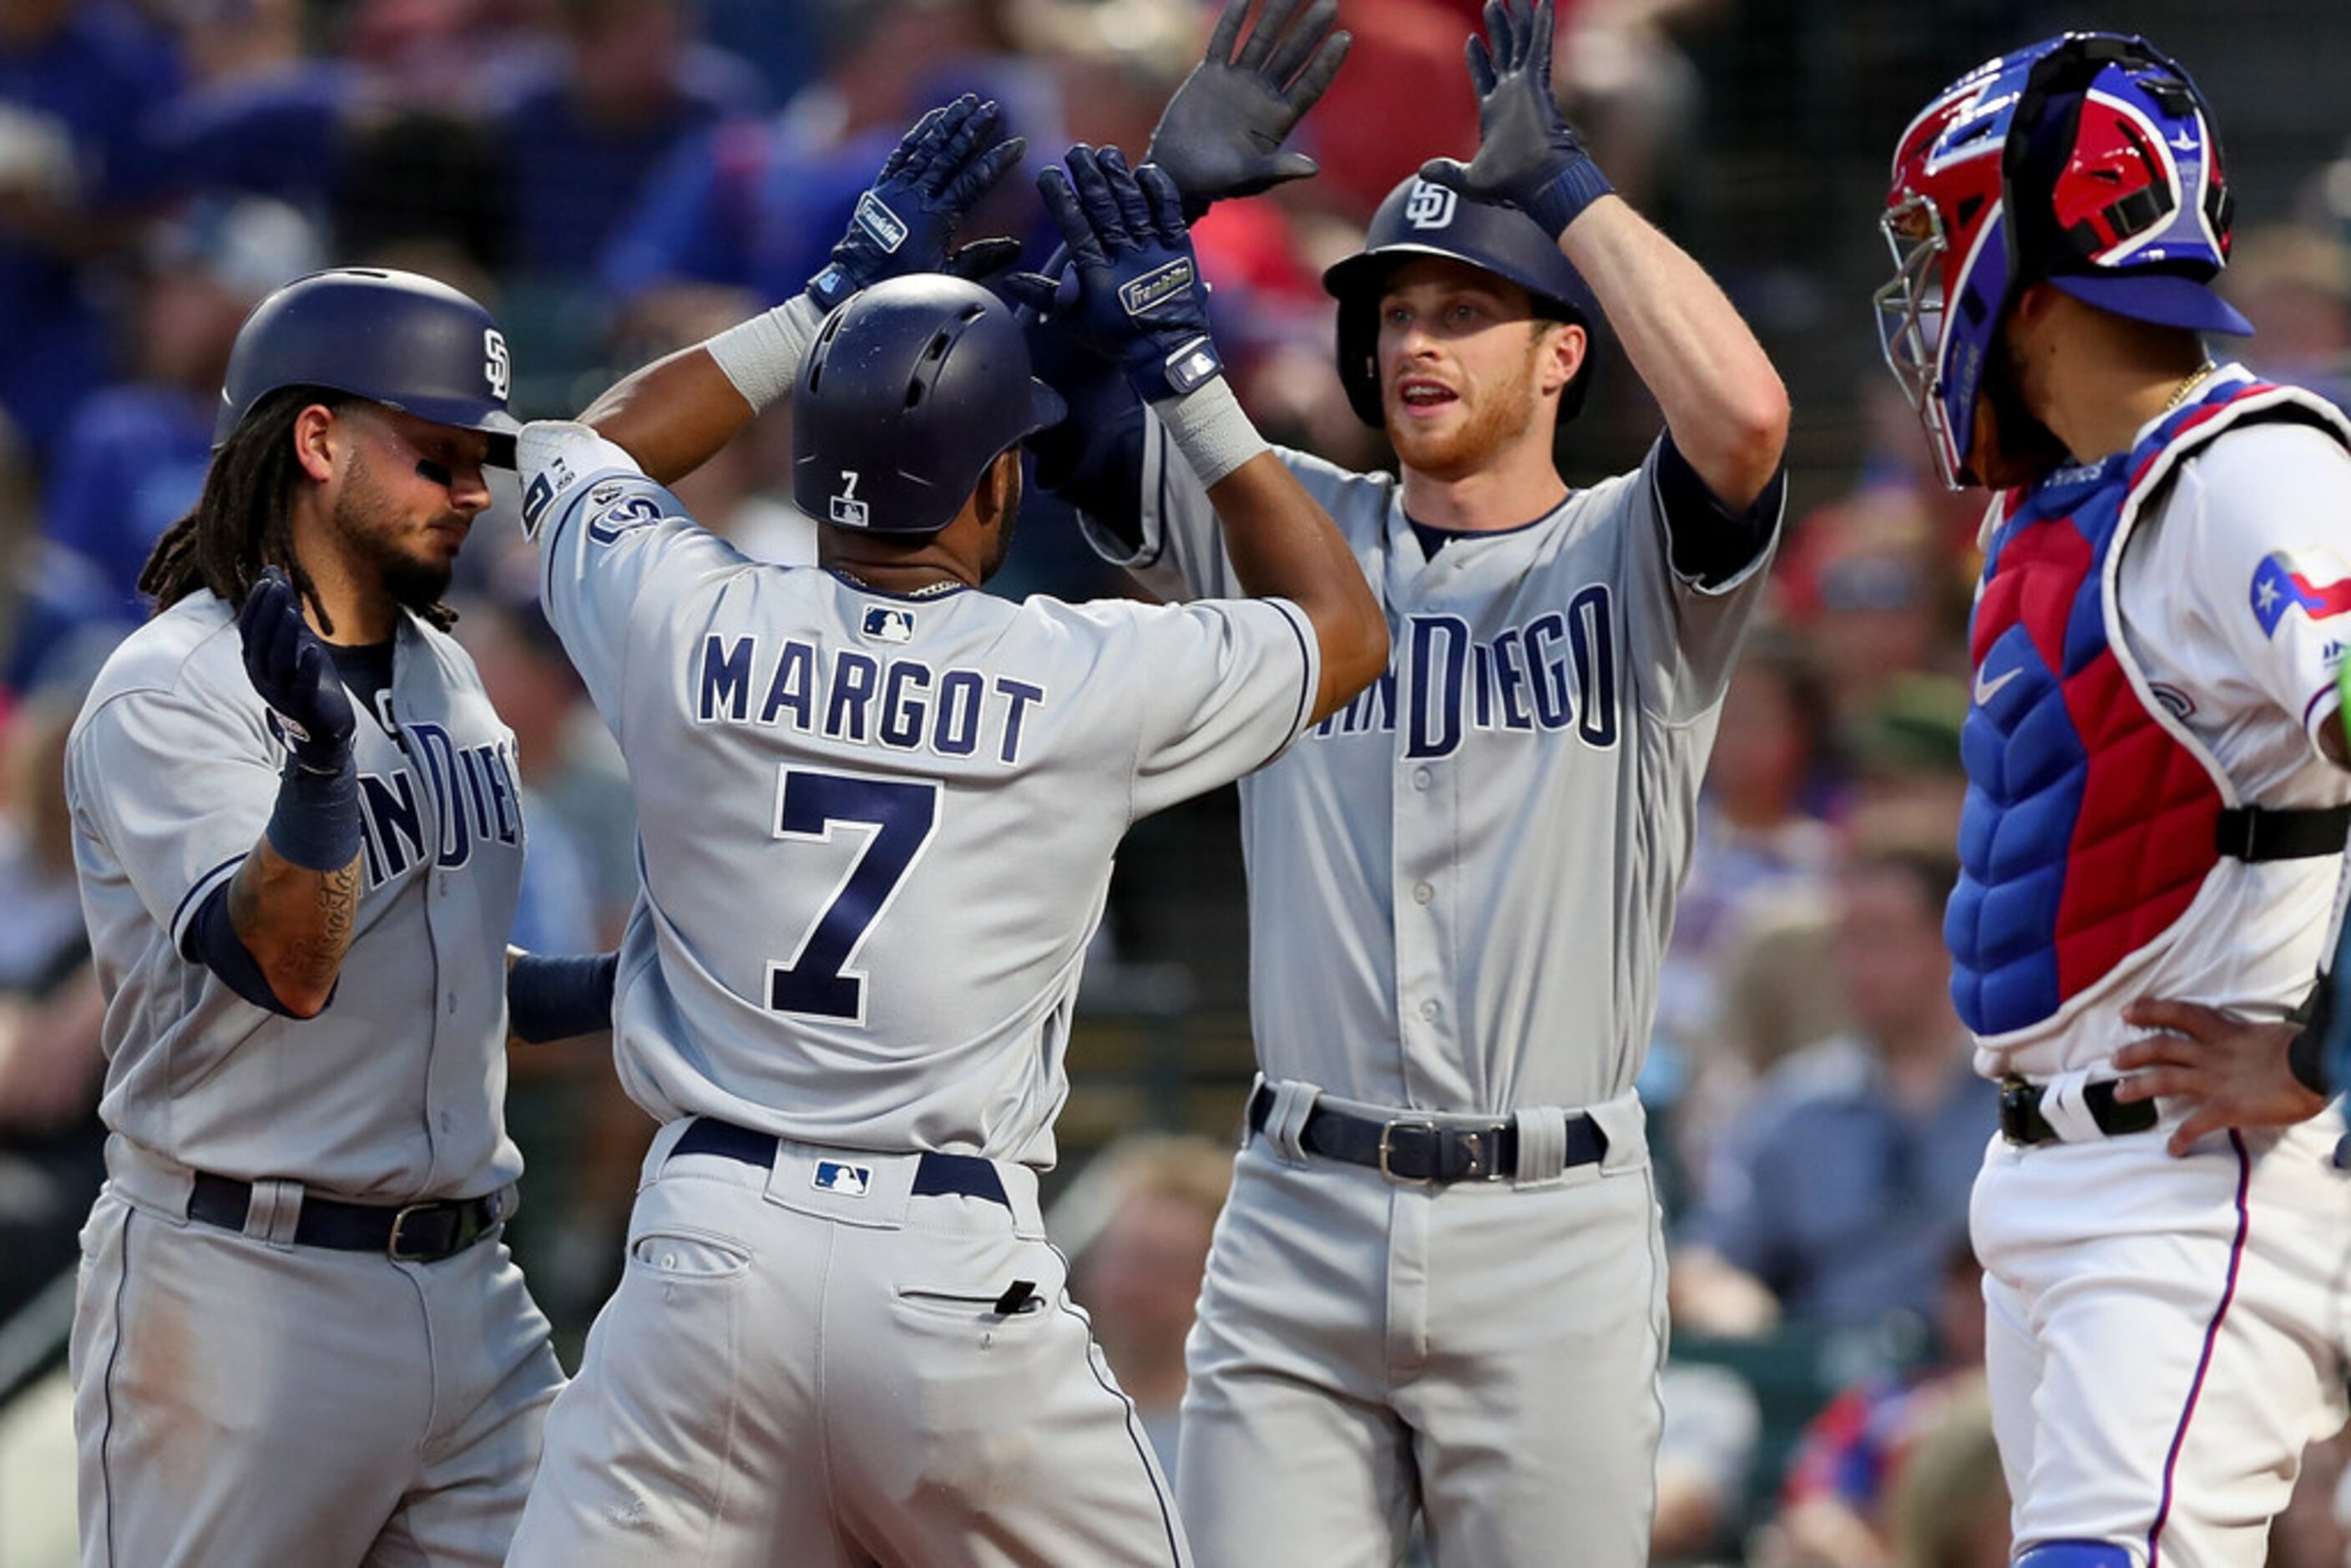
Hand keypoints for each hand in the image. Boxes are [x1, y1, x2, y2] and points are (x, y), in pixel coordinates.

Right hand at [237, 566, 353, 772]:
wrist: (324, 728)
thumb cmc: (307, 680)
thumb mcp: (297, 640)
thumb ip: (285, 610)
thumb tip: (272, 571)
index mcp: (256, 660)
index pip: (250, 628)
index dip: (257, 604)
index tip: (268, 579)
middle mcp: (262, 676)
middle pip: (261, 641)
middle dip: (269, 612)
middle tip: (278, 586)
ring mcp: (281, 692)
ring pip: (277, 661)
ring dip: (284, 634)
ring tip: (293, 609)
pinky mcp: (304, 705)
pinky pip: (301, 685)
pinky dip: (305, 667)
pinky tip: (312, 649)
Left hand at [807, 95, 1026, 310]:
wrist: (854, 283)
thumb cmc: (903, 283)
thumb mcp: (946, 275)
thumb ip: (981, 259)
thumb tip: (1015, 246)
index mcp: (935, 218)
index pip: (972, 181)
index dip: (996, 162)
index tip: (1017, 145)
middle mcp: (916, 197)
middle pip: (949, 155)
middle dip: (973, 130)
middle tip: (992, 109)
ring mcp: (896, 188)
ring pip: (927, 147)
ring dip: (949, 123)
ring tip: (968, 103)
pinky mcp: (882, 186)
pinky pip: (903, 152)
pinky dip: (920, 133)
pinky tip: (935, 118)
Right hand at [1001, 146, 1222, 402]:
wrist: (1167, 354)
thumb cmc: (1116, 338)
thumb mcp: (1075, 321)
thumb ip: (1044, 296)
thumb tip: (1009, 279)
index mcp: (1096, 275)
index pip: (1075, 228)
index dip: (1061, 199)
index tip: (1049, 174)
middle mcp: (1126, 260)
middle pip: (1105, 209)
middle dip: (1089, 178)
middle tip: (1077, 151)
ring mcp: (1155, 253)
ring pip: (1134, 206)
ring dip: (1120, 177)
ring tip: (1107, 153)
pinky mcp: (1181, 251)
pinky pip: (1171, 214)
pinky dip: (1160, 192)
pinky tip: (1147, 171)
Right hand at [1146, 0, 1350, 218]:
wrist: (1176, 175)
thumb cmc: (1216, 182)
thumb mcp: (1250, 179)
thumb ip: (1279, 169)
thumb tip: (1313, 169)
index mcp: (1278, 119)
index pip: (1309, 84)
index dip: (1326, 62)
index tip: (1344, 38)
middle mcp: (1262, 96)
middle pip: (1292, 56)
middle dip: (1310, 30)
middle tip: (1330, 4)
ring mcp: (1237, 83)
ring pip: (1262, 42)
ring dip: (1277, 16)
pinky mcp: (1210, 76)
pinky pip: (1224, 42)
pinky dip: (1233, 21)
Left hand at [1417, 0, 1612, 238]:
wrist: (1540, 186)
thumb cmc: (1512, 187)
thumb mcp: (1470, 180)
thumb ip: (1448, 171)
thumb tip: (1422, 171)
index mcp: (1496, 114)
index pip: (1486, 77)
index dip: (1479, 59)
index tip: (1471, 39)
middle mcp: (1512, 95)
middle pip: (1504, 52)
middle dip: (1498, 28)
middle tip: (1493, 3)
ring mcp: (1525, 87)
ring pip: (1520, 42)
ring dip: (1515, 17)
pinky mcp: (1538, 82)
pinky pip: (1539, 45)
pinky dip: (1541, 23)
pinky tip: (1542, 1)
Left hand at [2115, 998, 2326, 1156]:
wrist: (2315, 1068)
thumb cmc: (2305, 1049)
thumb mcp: (2273, 1034)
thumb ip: (2252, 1040)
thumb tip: (2256, 1044)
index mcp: (2226, 1032)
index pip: (2180, 1013)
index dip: (2150, 1010)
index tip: (2128, 1012)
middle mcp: (2212, 1054)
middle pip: (2162, 1047)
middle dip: (2134, 1053)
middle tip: (2113, 1060)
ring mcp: (2215, 1081)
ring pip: (2164, 1080)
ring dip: (2138, 1087)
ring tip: (2119, 1094)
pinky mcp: (2225, 1108)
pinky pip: (2195, 1125)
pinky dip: (2182, 1139)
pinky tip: (2172, 1149)